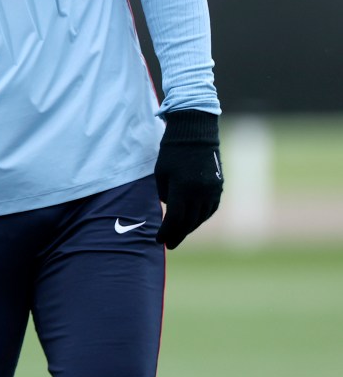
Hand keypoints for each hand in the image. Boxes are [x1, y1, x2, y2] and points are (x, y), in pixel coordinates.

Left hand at [155, 110, 222, 248]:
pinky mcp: (218, 187)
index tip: (158, 240)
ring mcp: (212, 191)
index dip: (166, 232)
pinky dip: (201, 217)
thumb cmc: (172, 150)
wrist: (196, 132)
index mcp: (182, 189)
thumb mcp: (161, 172)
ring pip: (201, 218)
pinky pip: (210, 209)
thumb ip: (164, 194)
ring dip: (189, 228)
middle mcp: (199, 193)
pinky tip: (194, 221)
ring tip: (180, 234)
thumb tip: (170, 208)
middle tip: (169, 244)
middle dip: (177, 234)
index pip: (174, 219)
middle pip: (188, 222)